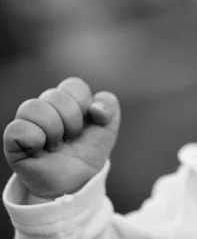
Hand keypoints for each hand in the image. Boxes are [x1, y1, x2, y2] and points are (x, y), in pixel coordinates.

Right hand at [3, 77, 120, 199]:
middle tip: (71, 138)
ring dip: (53, 130)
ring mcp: (28, 123)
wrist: (77, 183)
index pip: (73, 85)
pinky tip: (40, 151)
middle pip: (55, 95)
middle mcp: (45, 107)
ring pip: (33, 107)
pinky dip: (34, 139)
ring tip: (56, 146)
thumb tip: (95, 108)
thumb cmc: (88, 153)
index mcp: (67, 100)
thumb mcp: (107, 129)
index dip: (84, 104)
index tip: (87, 124)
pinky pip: (17, 128)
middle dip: (72, 120)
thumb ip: (110, 107)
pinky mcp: (14, 142)